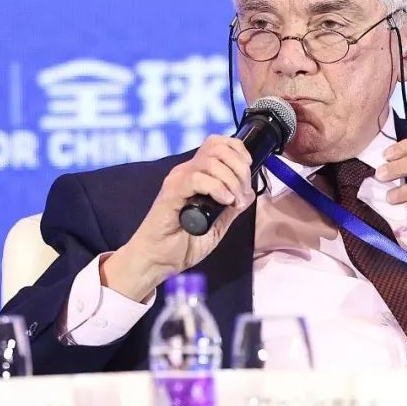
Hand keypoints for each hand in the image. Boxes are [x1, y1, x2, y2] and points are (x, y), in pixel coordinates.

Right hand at [103, 136, 255, 301]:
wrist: (158, 261)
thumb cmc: (182, 245)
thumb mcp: (218, 224)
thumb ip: (232, 207)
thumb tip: (248, 193)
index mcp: (196, 175)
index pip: (218, 144)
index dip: (238, 151)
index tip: (248, 170)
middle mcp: (186, 172)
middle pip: (217, 147)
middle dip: (239, 167)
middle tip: (241, 193)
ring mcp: (178, 181)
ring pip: (210, 161)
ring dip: (231, 180)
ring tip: (232, 201)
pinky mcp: (171, 193)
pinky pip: (197, 178)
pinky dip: (216, 187)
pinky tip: (223, 201)